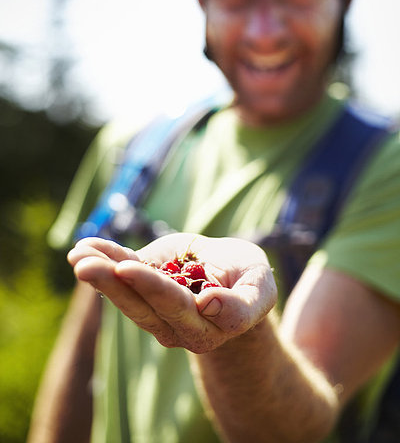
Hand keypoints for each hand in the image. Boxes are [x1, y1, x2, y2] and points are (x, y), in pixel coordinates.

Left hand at [67, 233, 276, 352]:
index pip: (174, 306)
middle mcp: (173, 323)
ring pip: (124, 292)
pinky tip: (84, 246)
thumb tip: (209, 305)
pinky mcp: (143, 282)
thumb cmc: (249, 282)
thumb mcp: (259, 290)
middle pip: (139, 303)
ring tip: (77, 255)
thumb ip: (242, 307)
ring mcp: (154, 305)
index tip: (128, 268)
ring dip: (98, 273)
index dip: (152, 287)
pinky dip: (103, 258)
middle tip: (85, 265)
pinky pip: (121, 272)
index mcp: (203, 328)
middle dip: (112, 282)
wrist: (233, 275)